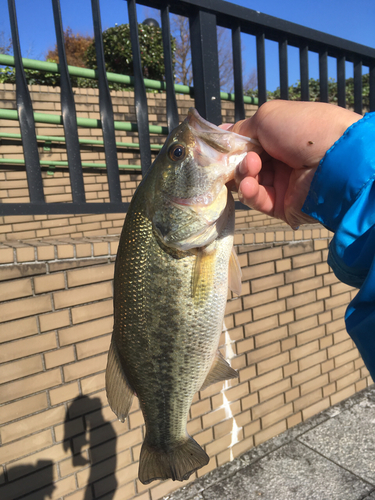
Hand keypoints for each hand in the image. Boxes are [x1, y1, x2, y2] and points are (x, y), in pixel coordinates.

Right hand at [228, 101, 360, 228]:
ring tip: (251, 168)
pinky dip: (250, 192)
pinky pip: (258, 200)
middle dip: (236, 160)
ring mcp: (282, 183)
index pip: (250, 142)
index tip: (218, 147)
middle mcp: (282, 159)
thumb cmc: (302, 129)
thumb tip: (225, 136)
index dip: (233, 144)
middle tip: (237, 157)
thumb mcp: (267, 116)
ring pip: (248, 182)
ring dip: (243, 174)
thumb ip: (242, 128)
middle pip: (245, 163)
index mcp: (282, 136)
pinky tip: (249, 184)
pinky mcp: (281, 205)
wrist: (333, 160)